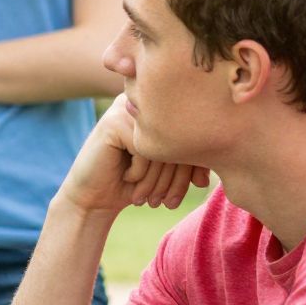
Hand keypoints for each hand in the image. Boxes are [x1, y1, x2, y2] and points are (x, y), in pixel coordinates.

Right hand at [55, 100, 208, 218]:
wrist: (94, 195)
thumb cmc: (134, 182)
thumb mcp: (168, 168)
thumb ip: (189, 159)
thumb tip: (212, 173)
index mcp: (164, 106)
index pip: (193, 131)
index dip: (198, 162)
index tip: (199, 186)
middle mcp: (146, 102)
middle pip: (179, 137)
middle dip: (178, 178)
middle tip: (171, 203)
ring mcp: (127, 108)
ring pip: (161, 145)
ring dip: (158, 181)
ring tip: (152, 200)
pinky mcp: (112, 122)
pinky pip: (142, 150)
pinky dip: (139, 173)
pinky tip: (128, 179)